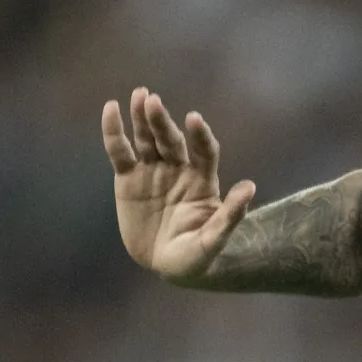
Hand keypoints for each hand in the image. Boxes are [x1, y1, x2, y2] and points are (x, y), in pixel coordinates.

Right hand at [101, 87, 254, 280]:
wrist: (166, 265)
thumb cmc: (197, 256)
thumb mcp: (213, 241)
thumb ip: (230, 215)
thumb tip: (250, 187)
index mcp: (202, 181)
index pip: (205, 151)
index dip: (200, 136)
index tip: (193, 119)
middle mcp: (179, 169)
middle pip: (172, 140)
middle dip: (162, 121)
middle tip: (153, 101)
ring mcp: (153, 170)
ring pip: (147, 139)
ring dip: (143, 118)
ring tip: (140, 95)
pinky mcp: (128, 177)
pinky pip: (119, 151)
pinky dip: (114, 132)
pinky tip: (111, 109)